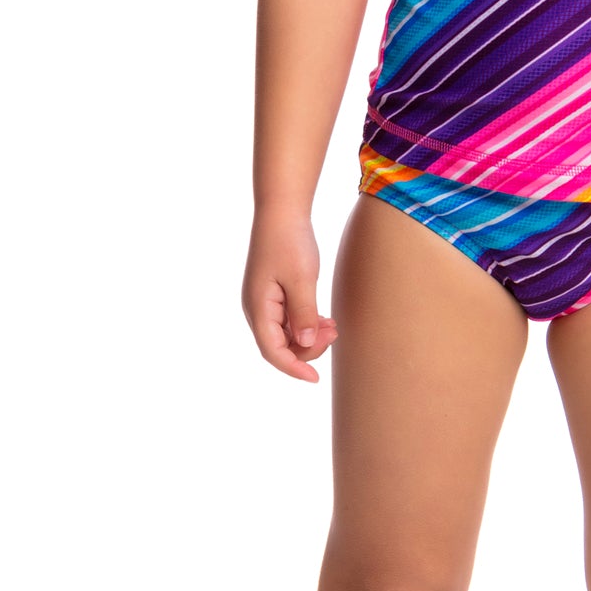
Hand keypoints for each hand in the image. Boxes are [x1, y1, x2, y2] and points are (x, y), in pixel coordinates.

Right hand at [241, 206, 337, 382]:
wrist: (282, 211)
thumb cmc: (290, 241)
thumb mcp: (302, 279)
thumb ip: (304, 314)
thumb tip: (305, 344)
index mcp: (257, 307)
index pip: (273, 351)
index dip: (294, 368)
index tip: (315, 379)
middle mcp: (256, 308)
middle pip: (280, 346)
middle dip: (307, 348)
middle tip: (334, 332)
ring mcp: (264, 301)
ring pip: (286, 335)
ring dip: (309, 337)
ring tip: (332, 326)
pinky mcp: (274, 294)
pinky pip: (288, 320)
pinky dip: (306, 325)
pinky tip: (325, 320)